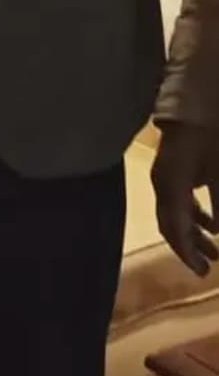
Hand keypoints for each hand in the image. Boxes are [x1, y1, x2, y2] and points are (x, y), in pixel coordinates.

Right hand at [152, 123, 218, 275]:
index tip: (203, 272)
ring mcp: (165, 176)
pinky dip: (194, 216)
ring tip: (214, 249)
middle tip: (208, 267)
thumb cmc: (210, 136)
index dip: (187, 253)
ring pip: (175, 214)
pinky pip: (179, 201)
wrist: (197, 102)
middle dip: (189, 247)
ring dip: (193, 233)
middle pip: (171, 224)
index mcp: (170, 186)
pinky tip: (211, 223)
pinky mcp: (173, 170)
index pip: (174, 228)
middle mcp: (162, 184)